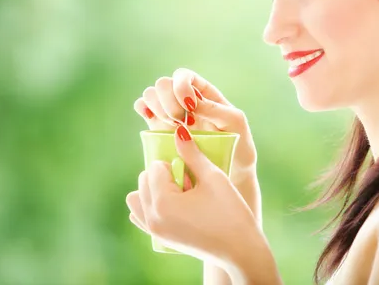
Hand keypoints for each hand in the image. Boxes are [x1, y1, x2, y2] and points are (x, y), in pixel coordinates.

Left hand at [126, 124, 262, 269]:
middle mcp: (151, 217)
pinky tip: (174, 206)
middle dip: (165, 177)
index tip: (193, 177)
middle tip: (191, 186)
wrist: (240, 249)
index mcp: (162, 202)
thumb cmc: (230, 211)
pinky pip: (140, 215)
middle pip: (144, 180)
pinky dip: (151, 205)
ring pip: (138, 197)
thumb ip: (192, 153)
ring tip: (181, 195)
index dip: (176, 166)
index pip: (155, 167)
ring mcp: (153, 230)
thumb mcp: (212, 177)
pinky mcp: (159, 238)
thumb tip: (178, 130)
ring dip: (155, 189)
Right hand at [133, 68, 257, 189]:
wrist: (231, 172)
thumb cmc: (238, 144)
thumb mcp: (235, 123)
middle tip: (180, 120)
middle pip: (163, 84)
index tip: (190, 107)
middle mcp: (184, 99)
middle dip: (168, 101)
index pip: (183, 76)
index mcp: (203, 92)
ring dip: (157, 108)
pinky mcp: (159, 128)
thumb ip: (215, 109)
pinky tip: (154, 122)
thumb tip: (190, 103)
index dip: (181, 86)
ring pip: (150, 94)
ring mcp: (170, 112)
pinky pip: (142, 107)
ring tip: (172, 126)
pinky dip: (143, 109)